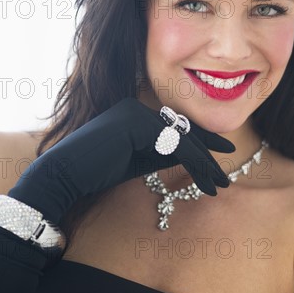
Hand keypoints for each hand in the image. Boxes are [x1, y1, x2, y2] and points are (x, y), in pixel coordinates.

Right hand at [8, 97, 234, 223]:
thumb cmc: (98, 171)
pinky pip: (177, 147)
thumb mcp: (138, 161)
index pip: (175, 127)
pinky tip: (208, 183)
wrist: (64, 176)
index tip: (221, 154)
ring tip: (221, 185)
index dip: (201, 140)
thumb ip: (161, 153)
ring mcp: (138, 113)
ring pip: (183, 141)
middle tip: (229, 167)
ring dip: (205, 165)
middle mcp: (138, 107)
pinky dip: (196, 165)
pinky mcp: (139, 125)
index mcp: (136, 112)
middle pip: (182, 132)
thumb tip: (188, 156)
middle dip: (208, 151)